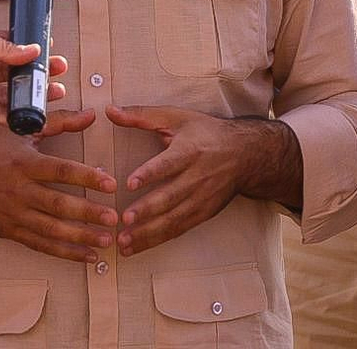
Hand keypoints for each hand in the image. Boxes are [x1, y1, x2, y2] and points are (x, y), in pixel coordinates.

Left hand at [0, 16, 65, 122]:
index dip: (25, 50)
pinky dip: (8, 114)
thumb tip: (29, 50)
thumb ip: (0, 45)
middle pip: (8, 72)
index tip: (47, 50)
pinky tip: (27, 113)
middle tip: (56, 73)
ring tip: (52, 92)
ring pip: (3, 93)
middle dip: (32, 73)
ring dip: (26, 94)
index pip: (5, 47)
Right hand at [0, 109, 116, 261]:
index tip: (110, 183)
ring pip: (51, 230)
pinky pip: (40, 245)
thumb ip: (58, 122)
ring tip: (106, 240)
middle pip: (58, 205)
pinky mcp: (9, 231)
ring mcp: (14, 214)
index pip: (60, 171)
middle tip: (114, 219)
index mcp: (24, 163)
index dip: (87, 177)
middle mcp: (19, 191)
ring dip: (81, 237)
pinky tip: (87, 256)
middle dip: (88, 213)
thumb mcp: (20, 129)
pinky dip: (64, 252)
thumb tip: (90, 115)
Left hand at [106, 105, 256, 256]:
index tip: (130, 183)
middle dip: (147, 210)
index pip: (168, 164)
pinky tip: (138, 246)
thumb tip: (110, 111)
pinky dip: (159, 240)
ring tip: (125, 241)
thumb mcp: (176, 117)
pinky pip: (179, 229)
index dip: (149, 173)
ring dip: (149, 233)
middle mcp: (197, 177)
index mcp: (189, 151)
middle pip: (170, 196)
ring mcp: (201, 198)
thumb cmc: (206, 132)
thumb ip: (141, 115)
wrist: (247, 154)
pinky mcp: (203, 213)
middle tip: (124, 220)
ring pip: (173, 219)